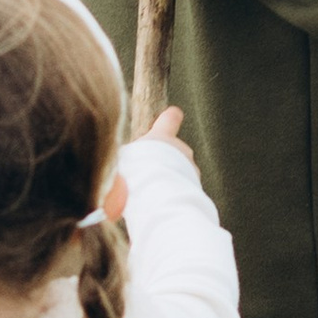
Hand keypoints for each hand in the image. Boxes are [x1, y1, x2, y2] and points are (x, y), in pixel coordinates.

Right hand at [104, 106, 184, 227]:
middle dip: (164, 159)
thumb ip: (129, 157)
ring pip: (180, 170)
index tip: (172, 114)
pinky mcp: (196, 186)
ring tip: (153, 192)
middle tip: (148, 172)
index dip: (170, 117)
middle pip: (174, 150)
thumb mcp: (124, 159)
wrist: (158, 196)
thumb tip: (121, 162)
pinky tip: (162, 203)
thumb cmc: (135, 174)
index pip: (170, 118)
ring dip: (170, 178)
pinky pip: (183, 187)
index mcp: (162, 136)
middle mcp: (181, 149)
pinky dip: (175, 193)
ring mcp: (191, 168)